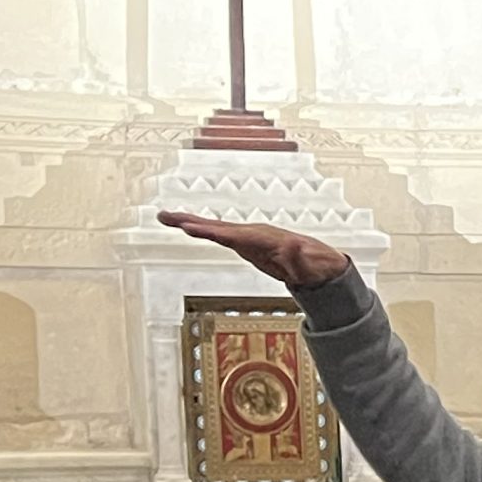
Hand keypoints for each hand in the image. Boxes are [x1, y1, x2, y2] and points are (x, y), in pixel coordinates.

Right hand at [157, 212, 350, 287]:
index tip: (191, 229)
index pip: (233, 236)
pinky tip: (182, 226)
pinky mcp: (243, 242)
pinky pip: (217, 234)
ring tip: (163, 217)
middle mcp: (251, 233)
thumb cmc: (312, 265)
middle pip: (217, 227)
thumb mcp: (308, 265)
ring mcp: (246, 236)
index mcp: (262, 239)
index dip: (212, 232)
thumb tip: (295, 245)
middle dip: (192, 222)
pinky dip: (199, 229)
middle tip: (165, 216)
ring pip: (213, 228)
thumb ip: (299, 257)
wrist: (317, 262)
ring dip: (188, 222)